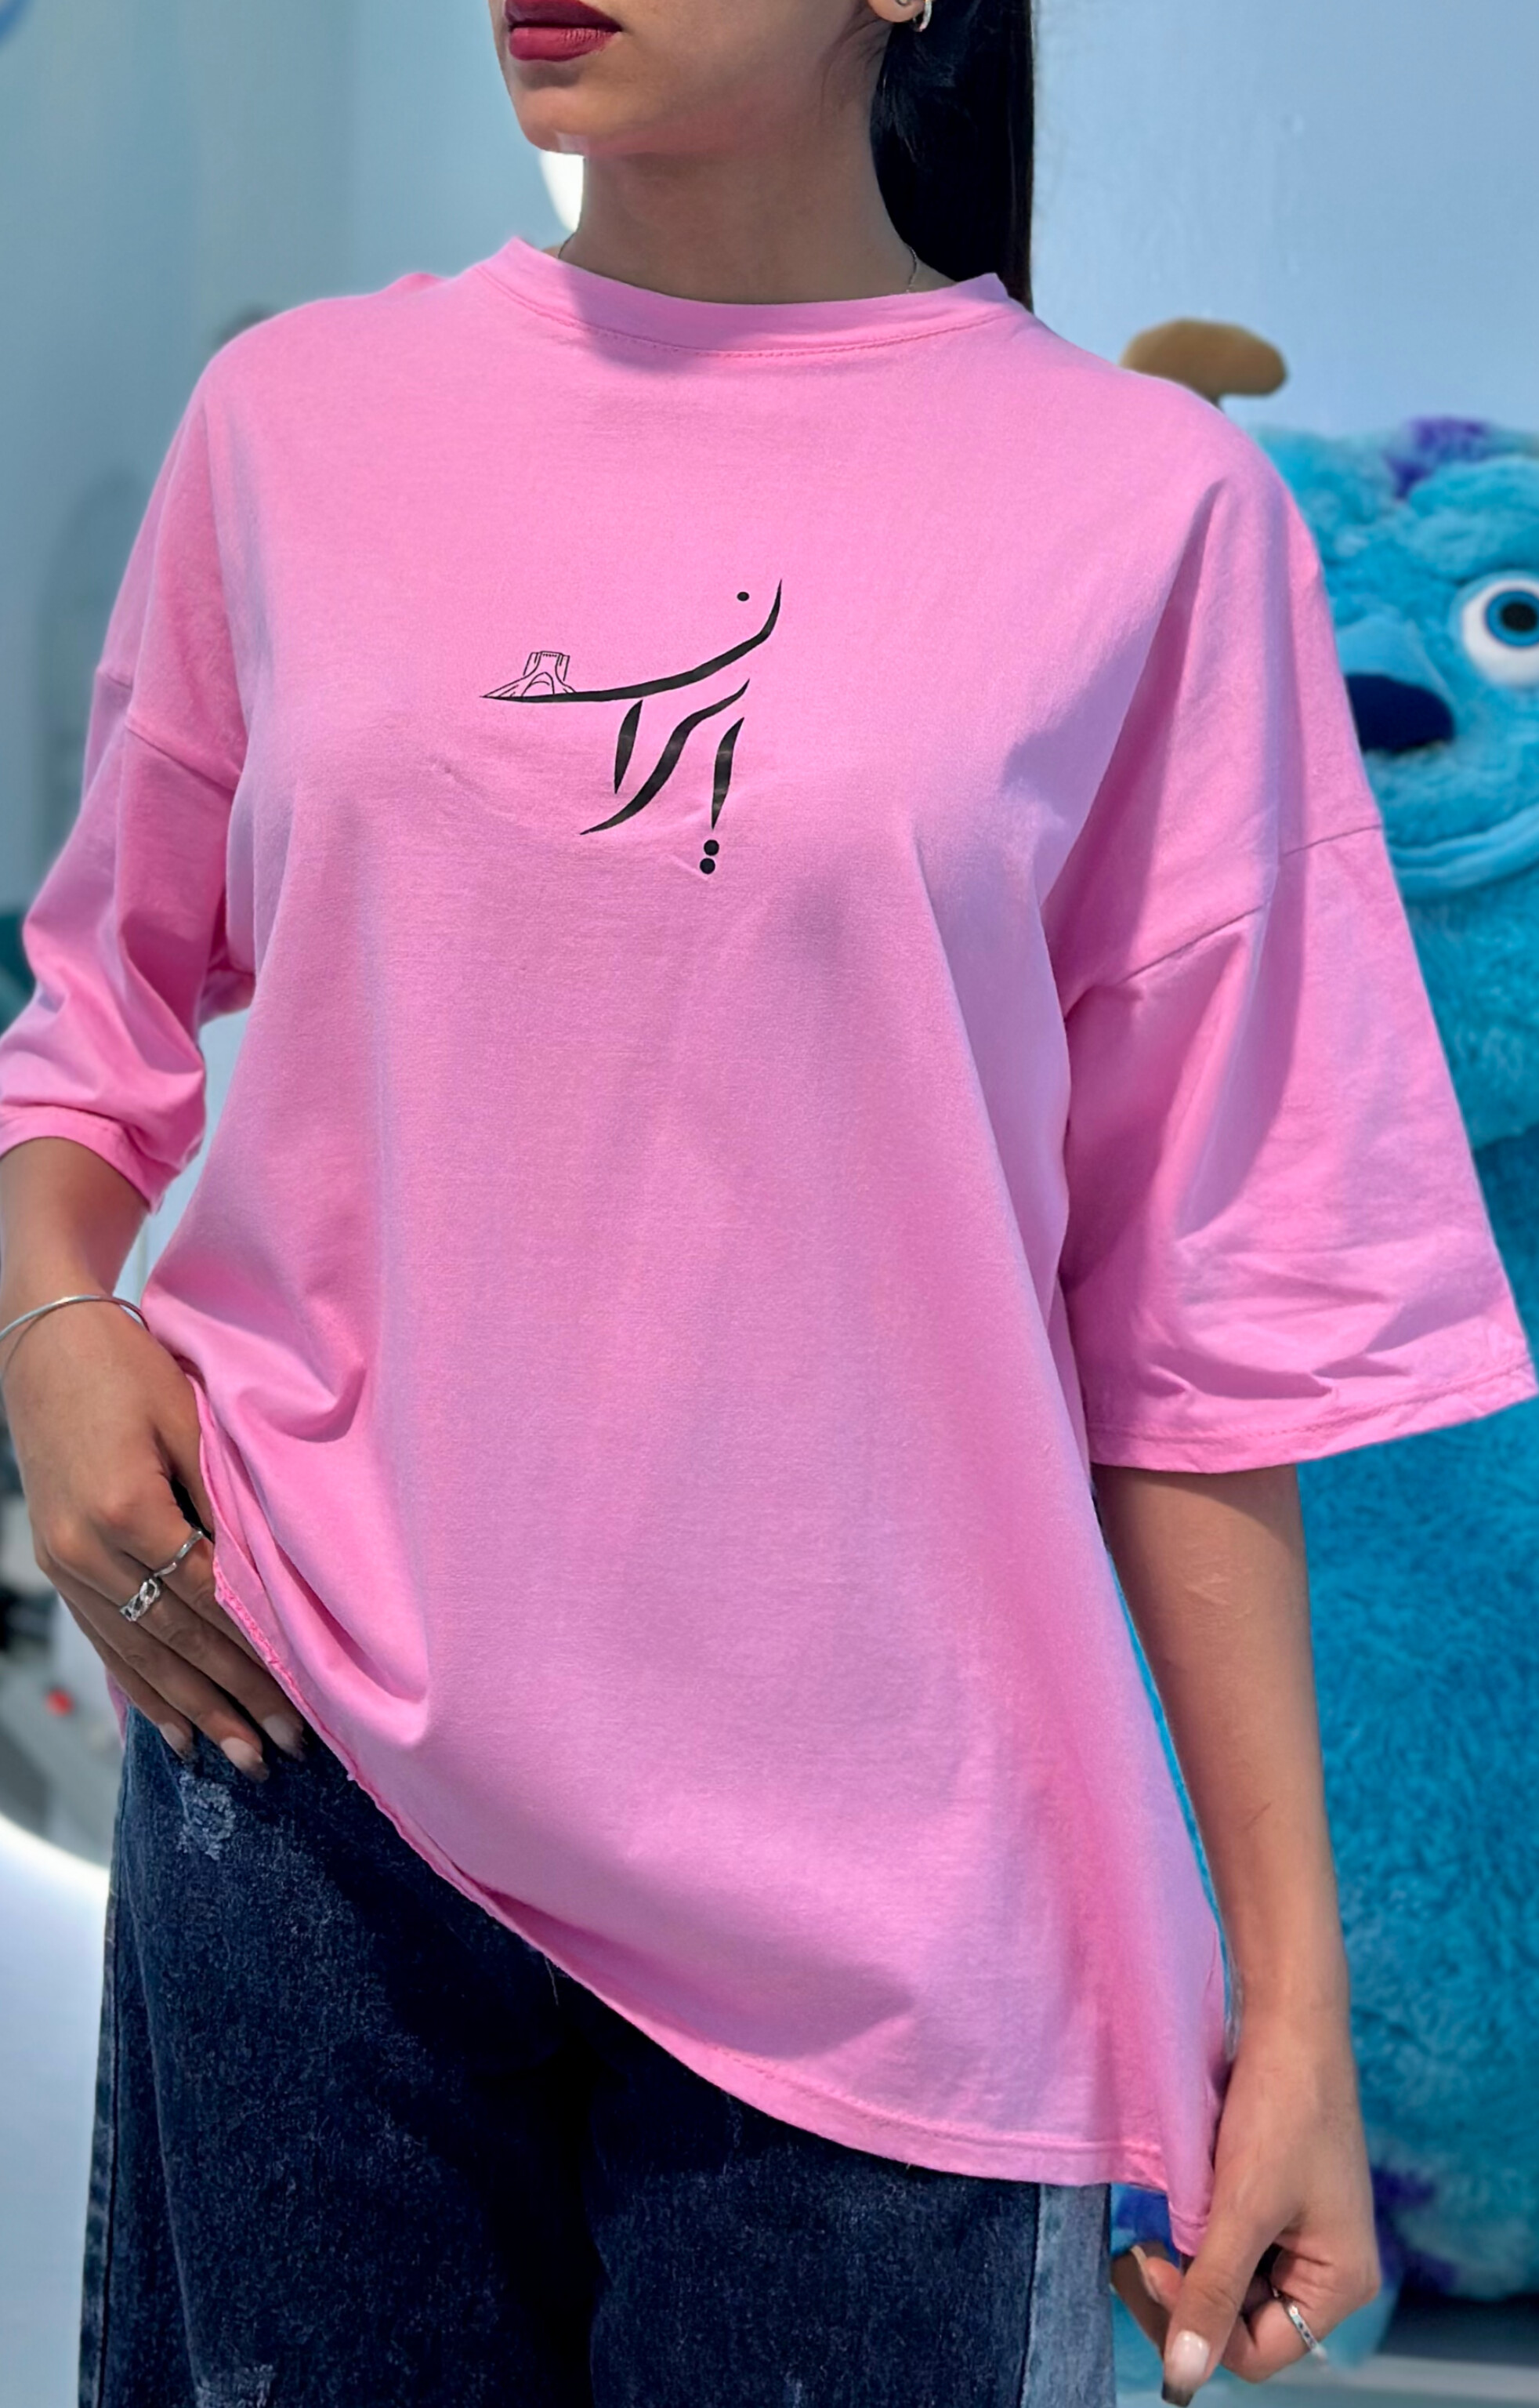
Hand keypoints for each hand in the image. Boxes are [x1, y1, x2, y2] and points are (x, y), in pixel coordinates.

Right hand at [0, 1293, 307, 1776]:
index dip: (257, 1652)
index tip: (304, 1695)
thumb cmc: (128, 1368)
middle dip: (236, 1699)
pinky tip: (176, 1731)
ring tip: (242, 1759)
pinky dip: (143, 1691)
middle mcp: (86, 1548)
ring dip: (196, 1711)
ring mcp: (65, 1563)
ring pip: (139, 1655)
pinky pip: (105, 1643)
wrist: (45, 1343)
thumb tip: (270, 1573)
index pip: (208, 1599)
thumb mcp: (188, 1419)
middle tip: (285, 1749)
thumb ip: (224, 1498)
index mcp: (126, 1507)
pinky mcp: (57, 1566)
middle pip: (176, 1641)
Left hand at [1110, 2008, 1381, 2396]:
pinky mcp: (1277, 2204)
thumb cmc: (1283, 2107)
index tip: (1150, 2262)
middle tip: (1139, 2250)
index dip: (1195, 2322)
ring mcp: (1302, 2236)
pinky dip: (1199, 2232)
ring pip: (1230, 2283)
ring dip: (1189, 2262)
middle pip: (1242, 2322)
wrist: (1289, 2020)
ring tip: (1158, 2222)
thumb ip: (1211, 2293)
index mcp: (1339, 2283)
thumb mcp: (1242, 2207)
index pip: (1255, 2352)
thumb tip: (1183, 2377)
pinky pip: (1231, 2244)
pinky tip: (1180, 2202)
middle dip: (1187, 2293)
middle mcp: (1327, 2270)